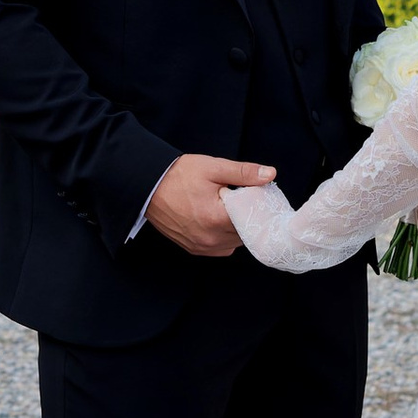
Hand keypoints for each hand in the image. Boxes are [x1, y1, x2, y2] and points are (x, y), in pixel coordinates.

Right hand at [145, 153, 273, 256]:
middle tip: (242, 199)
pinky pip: (221, 248)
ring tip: (229, 209)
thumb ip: (243, 173)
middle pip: (245, 233)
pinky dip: (224, 236)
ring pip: (234, 242)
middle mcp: (210, 238)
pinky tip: (219, 220)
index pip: (253, 219)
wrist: (147, 187)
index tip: (256, 195)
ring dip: (237, 228)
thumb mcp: (213, 168)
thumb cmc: (179, 176)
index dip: (258, 206)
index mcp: (216, 218)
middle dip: (248, 217)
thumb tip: (270, 174)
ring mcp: (201, 246)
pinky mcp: (194, 249)